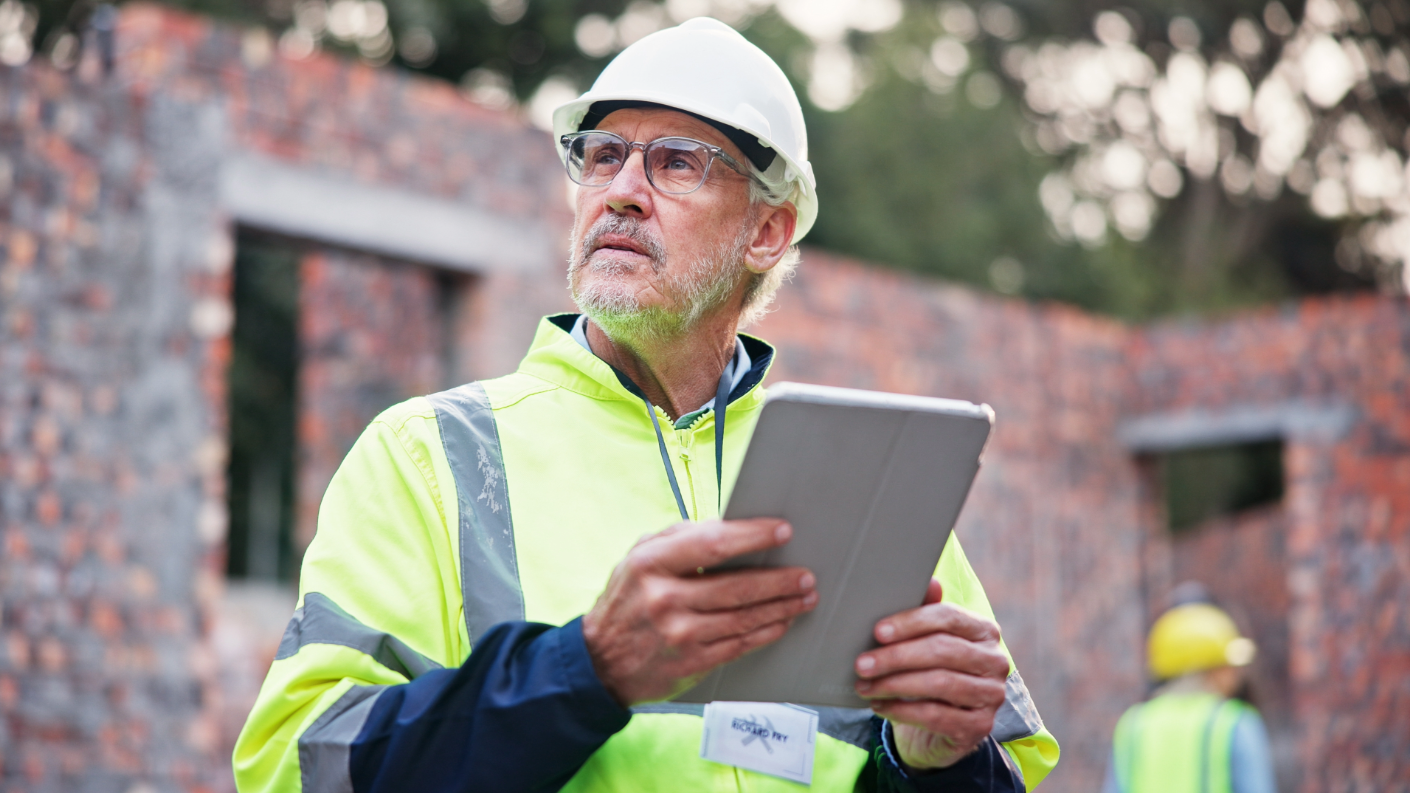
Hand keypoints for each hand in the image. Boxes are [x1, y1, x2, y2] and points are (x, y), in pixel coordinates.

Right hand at [582, 518, 818, 706]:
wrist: (600, 662)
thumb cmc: (627, 600)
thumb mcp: (637, 558)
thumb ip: (677, 538)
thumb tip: (724, 525)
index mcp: (651, 563)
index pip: (712, 544)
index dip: (753, 536)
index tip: (783, 531)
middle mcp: (665, 598)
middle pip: (737, 586)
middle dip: (780, 580)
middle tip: (807, 575)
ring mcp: (679, 634)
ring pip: (744, 618)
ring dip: (782, 607)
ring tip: (805, 597)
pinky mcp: (691, 663)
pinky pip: (739, 645)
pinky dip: (766, 632)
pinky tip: (782, 622)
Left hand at [853, 579, 1009, 770]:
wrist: (944, 724)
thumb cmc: (931, 670)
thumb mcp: (926, 640)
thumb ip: (925, 612)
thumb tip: (929, 581)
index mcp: (983, 630)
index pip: (948, 617)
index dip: (911, 623)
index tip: (877, 632)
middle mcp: (995, 660)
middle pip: (942, 651)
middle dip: (896, 657)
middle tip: (861, 664)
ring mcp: (991, 695)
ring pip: (939, 683)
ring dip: (894, 685)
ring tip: (863, 686)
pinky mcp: (980, 726)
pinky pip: (937, 716)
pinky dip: (902, 711)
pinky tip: (879, 706)